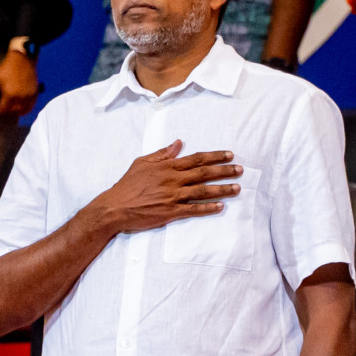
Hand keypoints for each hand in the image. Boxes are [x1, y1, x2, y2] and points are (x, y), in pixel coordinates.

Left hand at [0, 50, 40, 116]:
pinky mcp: (35, 94)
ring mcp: (29, 96)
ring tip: (12, 108)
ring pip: (23, 111)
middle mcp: (20, 98)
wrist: (23, 59)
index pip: (3, 110)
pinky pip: (31, 107)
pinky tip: (21, 107)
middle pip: (13, 112)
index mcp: (10, 95)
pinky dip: (26, 108)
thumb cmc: (7, 68)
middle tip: (4, 107)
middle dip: (8, 110)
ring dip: (17, 111)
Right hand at [88, 140, 241, 233]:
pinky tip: (221, 207)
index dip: (214, 156)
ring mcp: (173, 196)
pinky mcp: (171, 212)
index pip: (196, 159)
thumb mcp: (142, 163)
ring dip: (222, 189)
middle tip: (240, 170)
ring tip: (237, 188)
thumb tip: (178, 143)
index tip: (229, 155)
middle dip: (224, 171)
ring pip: (202, 191)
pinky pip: (193, 209)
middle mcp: (173, 180)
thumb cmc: (127, 185)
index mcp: (167, 167)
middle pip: (204, 173)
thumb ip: (162, 154)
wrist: (115, 207)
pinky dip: (208, 208)